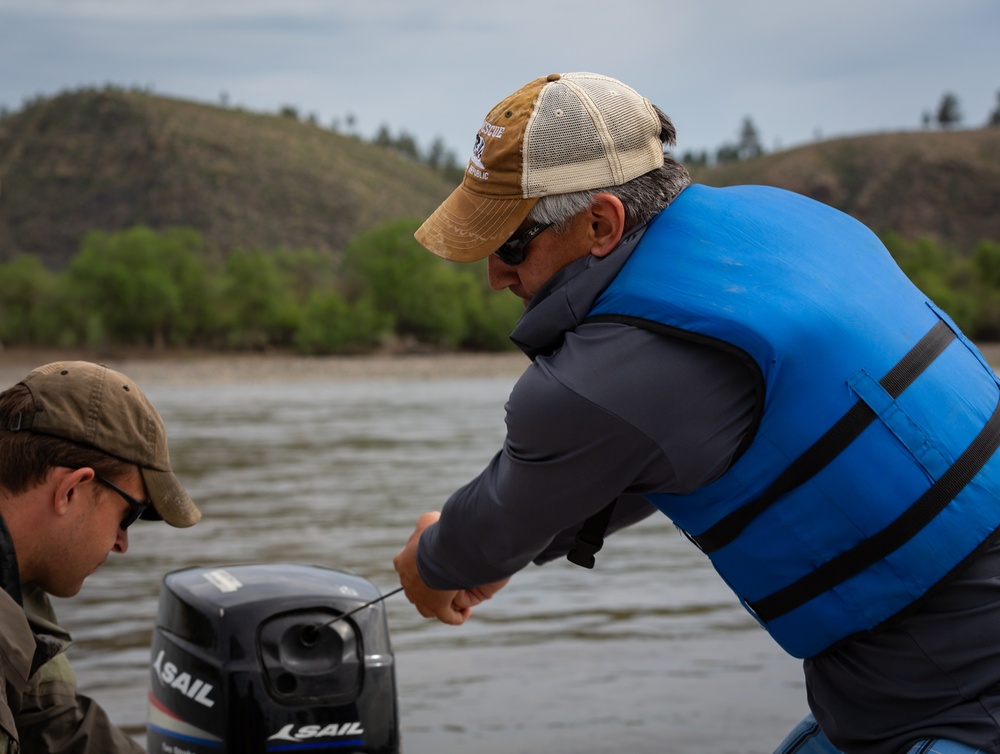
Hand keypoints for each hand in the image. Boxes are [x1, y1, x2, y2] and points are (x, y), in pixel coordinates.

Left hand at [393, 511, 509, 624]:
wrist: (442, 551)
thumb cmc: (434, 536)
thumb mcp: (428, 521)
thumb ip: (428, 522)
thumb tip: (434, 521)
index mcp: (403, 561)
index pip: (403, 565)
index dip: (416, 564)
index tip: (431, 559)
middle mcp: (408, 582)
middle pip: (415, 588)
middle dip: (428, 585)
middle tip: (444, 579)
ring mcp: (421, 598)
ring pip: (426, 607)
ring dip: (438, 604)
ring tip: (453, 598)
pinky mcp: (437, 607)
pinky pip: (447, 617)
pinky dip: (456, 616)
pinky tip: (465, 612)